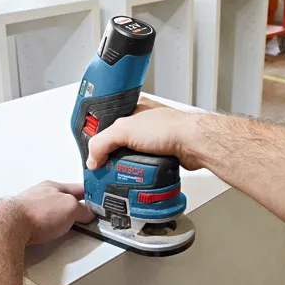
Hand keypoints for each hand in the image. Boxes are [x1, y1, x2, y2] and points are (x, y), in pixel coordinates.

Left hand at [11, 181, 94, 245]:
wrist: (10, 226)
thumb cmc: (35, 212)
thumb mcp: (70, 207)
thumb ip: (82, 209)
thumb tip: (88, 213)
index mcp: (53, 187)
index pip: (78, 188)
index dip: (90, 194)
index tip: (97, 200)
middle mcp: (40, 196)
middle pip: (64, 201)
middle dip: (73, 209)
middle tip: (83, 218)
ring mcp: (30, 209)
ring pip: (51, 214)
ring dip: (59, 221)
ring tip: (66, 229)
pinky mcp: (23, 224)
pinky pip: (41, 225)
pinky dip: (47, 230)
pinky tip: (49, 235)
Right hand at [86, 97, 204, 170]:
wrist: (193, 144)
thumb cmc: (168, 128)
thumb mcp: (124, 130)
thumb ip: (102, 143)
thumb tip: (92, 159)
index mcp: (133, 109)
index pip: (107, 123)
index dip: (98, 137)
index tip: (92, 152)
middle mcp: (143, 123)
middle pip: (118, 142)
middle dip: (112, 155)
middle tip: (104, 166)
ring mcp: (153, 140)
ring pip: (131, 156)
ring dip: (126, 166)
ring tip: (119, 174)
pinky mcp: (161, 154)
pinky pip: (144, 166)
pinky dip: (140, 172)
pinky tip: (136, 176)